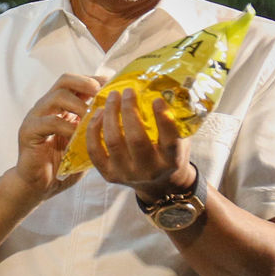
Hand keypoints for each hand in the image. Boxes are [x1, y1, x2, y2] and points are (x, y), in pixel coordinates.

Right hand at [13, 73, 102, 200]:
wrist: (37, 186)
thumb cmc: (61, 165)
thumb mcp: (84, 144)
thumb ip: (95, 130)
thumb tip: (121, 122)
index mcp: (59, 106)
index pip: (76, 82)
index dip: (95, 80)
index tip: (113, 85)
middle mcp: (46, 107)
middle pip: (65, 80)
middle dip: (87, 83)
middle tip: (103, 94)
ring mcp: (35, 117)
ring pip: (57, 96)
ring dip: (80, 105)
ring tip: (93, 117)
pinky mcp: (28, 131)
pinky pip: (50, 122)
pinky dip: (68, 127)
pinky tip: (78, 136)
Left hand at [85, 88, 195, 202]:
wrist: (160, 186)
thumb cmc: (169, 154)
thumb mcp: (181, 140)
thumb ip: (174, 121)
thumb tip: (164, 88)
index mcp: (171, 161)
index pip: (169, 141)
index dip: (163, 119)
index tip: (156, 99)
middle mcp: (150, 170)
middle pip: (136, 139)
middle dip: (130, 111)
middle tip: (127, 91)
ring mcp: (127, 174)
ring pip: (113, 142)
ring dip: (110, 115)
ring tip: (112, 97)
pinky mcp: (109, 175)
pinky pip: (95, 151)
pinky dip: (93, 130)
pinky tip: (98, 113)